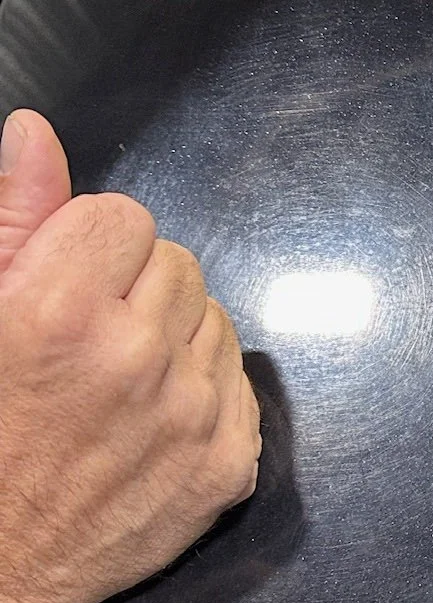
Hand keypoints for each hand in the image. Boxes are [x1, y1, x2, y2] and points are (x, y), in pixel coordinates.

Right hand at [0, 110, 260, 602]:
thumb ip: (12, 219)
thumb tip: (35, 132)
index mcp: (60, 312)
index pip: (124, 218)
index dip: (85, 249)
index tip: (57, 289)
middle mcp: (138, 361)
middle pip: (176, 262)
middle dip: (131, 287)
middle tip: (80, 341)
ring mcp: (192, 420)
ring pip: (213, 320)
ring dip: (172, 337)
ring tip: (110, 383)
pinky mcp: (224, 471)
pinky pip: (239, 388)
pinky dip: (201, 397)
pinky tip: (143, 425)